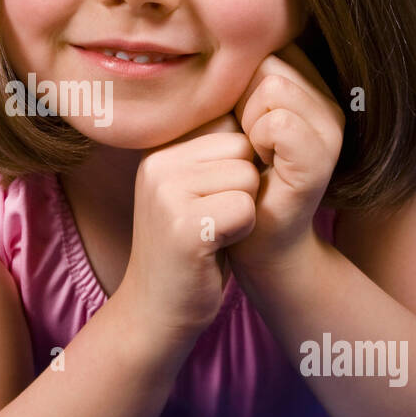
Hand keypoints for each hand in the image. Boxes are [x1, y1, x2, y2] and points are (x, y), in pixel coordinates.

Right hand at [120, 112, 259, 337]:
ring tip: (213, 233)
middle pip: (243, 148)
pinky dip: (242, 232)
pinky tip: (214, 248)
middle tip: (213, 220)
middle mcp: (157, 163)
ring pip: (248, 177)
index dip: (239, 165)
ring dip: (244, 211)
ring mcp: (166, 192)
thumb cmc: (191, 249)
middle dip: (244, 187)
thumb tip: (260, 104)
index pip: (230, 125)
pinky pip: (246, 209)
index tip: (213, 199)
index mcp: (160, 149)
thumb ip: (213, 151)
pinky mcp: (184, 225)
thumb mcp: (193, 189)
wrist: (156, 312)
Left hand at [227, 42, 343, 273]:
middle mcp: (327, 103)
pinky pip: (279, 121)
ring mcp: (330, 129)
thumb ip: (236, 79)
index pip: (264, 46)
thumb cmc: (235, 178)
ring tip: (253, 154)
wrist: (250, 241)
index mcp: (307, 88)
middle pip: (267, 61)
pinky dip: (257, 140)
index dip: (238, 81)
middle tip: (245, 142)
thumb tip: (211, 30)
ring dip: (247, 121)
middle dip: (241, 99)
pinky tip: (260, 164)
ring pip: (272, 86)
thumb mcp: (232, 119)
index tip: (237, 122)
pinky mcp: (321, 157)